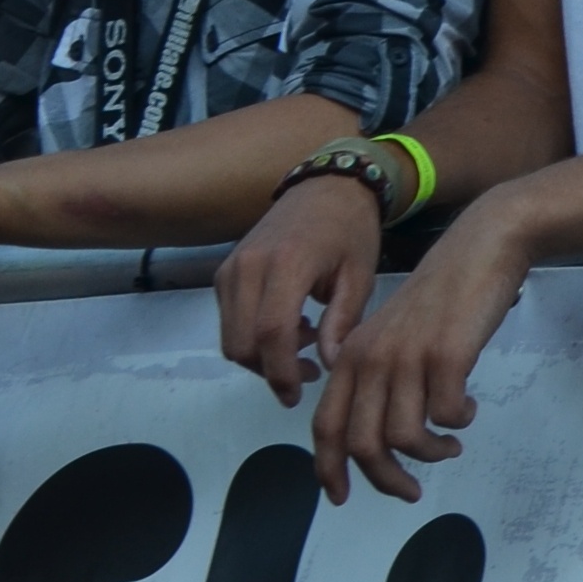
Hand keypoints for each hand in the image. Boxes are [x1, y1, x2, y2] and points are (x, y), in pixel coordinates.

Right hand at [216, 170, 386, 403]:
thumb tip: (327, 367)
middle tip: (306, 374)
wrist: (327, 186)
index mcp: (287, 264)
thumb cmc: (352, 230)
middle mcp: (248, 266)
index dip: (281, 372)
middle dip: (270, 371)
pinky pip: (228, 320)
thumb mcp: (359, 276)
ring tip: (304, 344)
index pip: (271, 333)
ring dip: (260, 356)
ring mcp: (230, 268)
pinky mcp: (223, 271)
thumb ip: (342, 322)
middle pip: (242, 343)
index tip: (298, 395)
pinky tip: (288, 327)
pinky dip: (251, 336)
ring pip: (230, 337)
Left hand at [304, 208, 529, 504]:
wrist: (482, 246)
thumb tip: (379, 436)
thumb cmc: (442, 293)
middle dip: (387, 479)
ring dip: (429, 454)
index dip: (330, 470)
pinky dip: (457, 423)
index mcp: (350, 356)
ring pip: (403, 437)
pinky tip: (467, 410)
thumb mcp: (393, 335)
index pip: (325, 427)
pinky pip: (445, 415)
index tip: (343, 497)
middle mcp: (370, 359)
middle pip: (363, 444)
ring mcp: (407, 357)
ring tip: (449, 448)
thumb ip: (377, 376)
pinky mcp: (446, 355)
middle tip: (411, 490)